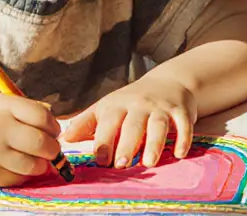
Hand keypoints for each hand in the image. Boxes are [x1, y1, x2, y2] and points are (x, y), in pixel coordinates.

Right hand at [0, 93, 63, 186]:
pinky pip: (20, 178)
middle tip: (50, 148)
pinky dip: (23, 174)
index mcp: (2, 106)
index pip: (42, 116)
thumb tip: (58, 130)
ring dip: (40, 164)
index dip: (53, 126)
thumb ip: (30, 111)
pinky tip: (14, 164)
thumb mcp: (2, 104)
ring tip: (33, 157)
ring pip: (34, 165)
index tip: (52, 130)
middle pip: (42, 143)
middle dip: (53, 148)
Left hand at [61, 76, 195, 168]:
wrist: (169, 81)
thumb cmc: (132, 101)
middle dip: (126, 144)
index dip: (103, 140)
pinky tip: (179, 154)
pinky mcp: (181, 111)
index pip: (108, 123)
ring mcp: (161, 107)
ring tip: (148, 162)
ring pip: (158, 125)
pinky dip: (183, 139)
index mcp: (117, 105)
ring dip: (154, 144)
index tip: (100, 159)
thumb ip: (86, 123)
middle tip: (121, 164)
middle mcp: (139, 105)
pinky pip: (183, 124)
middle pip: (132, 125)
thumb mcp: (108, 107)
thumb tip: (63, 140)